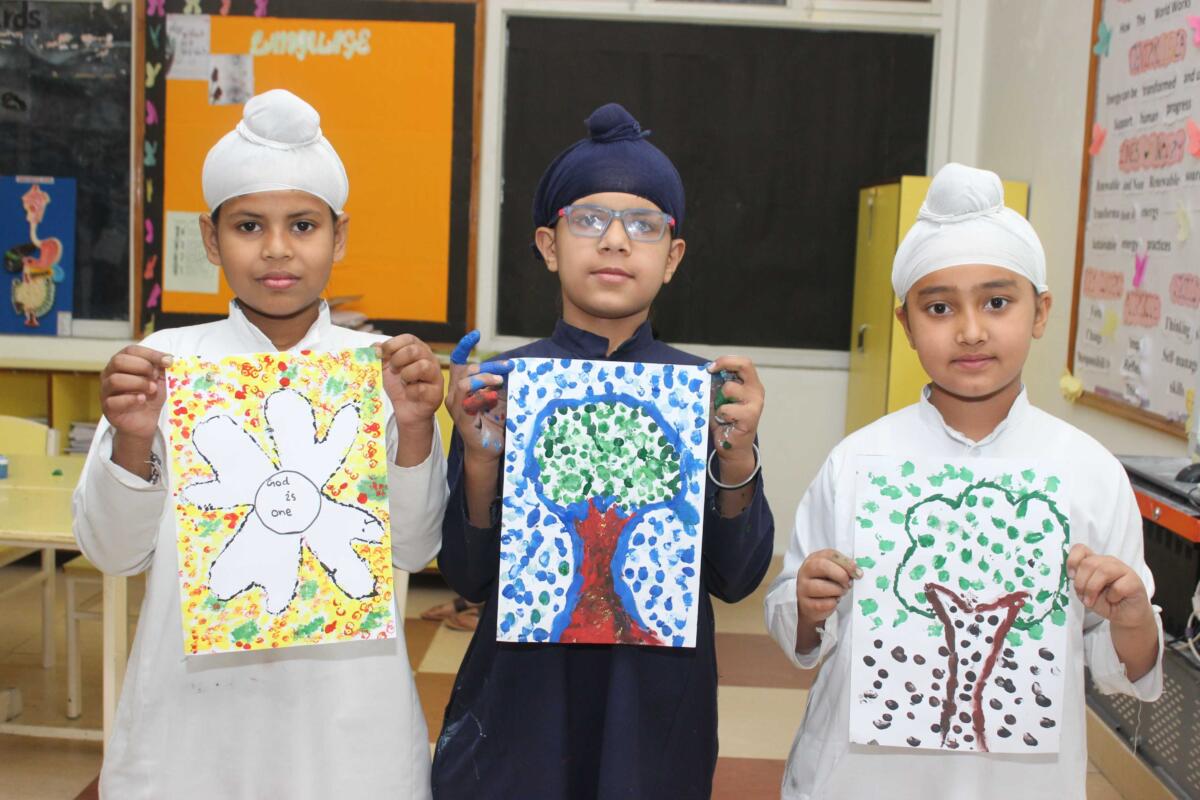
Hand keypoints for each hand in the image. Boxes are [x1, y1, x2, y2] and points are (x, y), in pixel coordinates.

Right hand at [100, 345, 171, 440]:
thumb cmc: (151, 396)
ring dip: (138, 383)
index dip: (151, 354)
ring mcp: (106, 391)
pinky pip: (113, 401)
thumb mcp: (160, 379)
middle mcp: (110, 373)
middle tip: (156, 377)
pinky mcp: (107, 407)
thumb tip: (169, 359)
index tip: (168, 361)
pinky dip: (131, 399)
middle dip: (142, 367)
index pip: (131, 350)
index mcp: (122, 363)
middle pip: (119, 361)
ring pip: (115, 380)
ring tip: (152, 389)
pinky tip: (142, 400)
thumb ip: (162, 368)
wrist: (146, 422)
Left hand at [377, 334, 443, 428]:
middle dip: (398, 360)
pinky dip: (411, 392)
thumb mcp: (385, 368)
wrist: (404, 410)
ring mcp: (435, 375)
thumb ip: (379, 355)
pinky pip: (422, 388)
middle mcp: (429, 359)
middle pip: (415, 350)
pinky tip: (410, 395)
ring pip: (423, 366)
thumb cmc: (398, 386)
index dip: (393, 344)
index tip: (381, 354)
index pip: (409, 338)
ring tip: (404, 382)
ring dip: (406, 375)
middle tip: (393, 370)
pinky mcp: (436, 392)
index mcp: (418, 349)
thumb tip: (374, 347)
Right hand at [445, 330, 512, 460]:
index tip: (476, 334)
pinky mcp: (462, 420)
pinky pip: (467, 401)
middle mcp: (455, 396)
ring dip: (484, 378)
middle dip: (489, 365)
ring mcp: (456, 408)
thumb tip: (512, 365)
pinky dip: (482, 395)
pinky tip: (494, 397)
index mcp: (462, 388)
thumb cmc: (495, 423)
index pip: (458, 362)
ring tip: (500, 382)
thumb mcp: (499, 397)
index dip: (464, 346)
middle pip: (466, 369)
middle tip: (508, 367)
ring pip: (464, 382)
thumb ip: (500, 382)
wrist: (490, 450)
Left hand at [707, 356, 764, 462]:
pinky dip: (719, 414)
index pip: (744, 363)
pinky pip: (726, 409)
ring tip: (719, 410)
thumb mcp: (720, 400)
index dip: (726, 360)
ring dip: (718, 398)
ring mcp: (755, 404)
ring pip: (729, 387)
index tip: (710, 367)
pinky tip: (724, 422)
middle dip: (724, 365)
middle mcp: (756, 391)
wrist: (734, 449)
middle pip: (744, 365)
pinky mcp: (750, 417)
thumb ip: (716, 387)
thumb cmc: (726, 422)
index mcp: (750, 384)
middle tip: (710, 373)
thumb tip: (701, 374)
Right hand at [796, 549, 860, 625]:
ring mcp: (802, 587)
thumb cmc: (825, 585)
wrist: (812, 605)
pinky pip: (824, 603)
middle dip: (840, 575)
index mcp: (814, 559)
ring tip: (841, 592)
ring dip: (838, 591)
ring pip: (822, 587)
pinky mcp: (805, 603)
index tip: (857, 572)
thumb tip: (857, 572)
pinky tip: (833, 601)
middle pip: (822, 566)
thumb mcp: (833, 572)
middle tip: (849, 583)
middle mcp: (805, 571)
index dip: (846, 562)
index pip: (830, 554)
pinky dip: (833, 603)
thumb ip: (844, 568)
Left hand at [1067, 544, 1153, 628]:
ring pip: (1103, 571)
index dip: (1072, 560)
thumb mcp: (1086, 593)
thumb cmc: (1105, 603)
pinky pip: (1118, 587)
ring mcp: (1124, 570)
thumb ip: (1080, 582)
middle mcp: (1109, 562)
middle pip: (1089, 563)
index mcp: (1095, 561)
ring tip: (1091, 601)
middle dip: (1081, 582)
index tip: (1070, 576)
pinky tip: (1114, 600)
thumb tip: (1074, 576)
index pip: (1081, 549)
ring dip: (1092, 589)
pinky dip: (1112, 597)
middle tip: (1082, 596)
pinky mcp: (1135, 581)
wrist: (1125, 617)